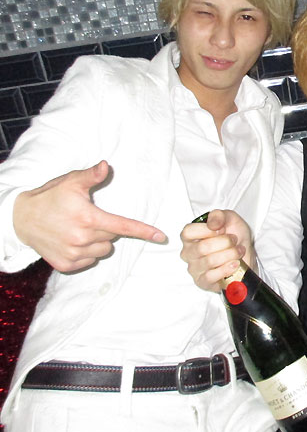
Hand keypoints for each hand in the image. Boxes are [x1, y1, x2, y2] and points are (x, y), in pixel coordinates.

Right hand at [12, 160, 166, 272]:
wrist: (20, 219)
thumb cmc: (49, 197)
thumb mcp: (71, 182)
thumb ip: (92, 176)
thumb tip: (107, 166)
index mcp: (88, 218)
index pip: (123, 226)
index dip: (144, 231)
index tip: (161, 236)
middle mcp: (82, 239)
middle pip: (113, 236)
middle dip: (107, 227)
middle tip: (88, 217)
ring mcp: (74, 254)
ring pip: (103, 250)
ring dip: (98, 241)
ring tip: (79, 229)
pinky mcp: (66, 265)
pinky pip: (89, 260)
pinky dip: (85, 252)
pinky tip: (71, 241)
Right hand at [180, 209, 256, 292]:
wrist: (246, 256)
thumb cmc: (234, 237)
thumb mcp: (230, 219)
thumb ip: (219, 215)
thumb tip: (212, 224)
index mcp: (190, 237)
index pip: (188, 232)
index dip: (207, 230)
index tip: (221, 229)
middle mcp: (189, 253)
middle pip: (202, 248)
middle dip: (225, 242)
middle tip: (234, 240)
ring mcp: (194, 268)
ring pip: (210, 261)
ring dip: (230, 254)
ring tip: (239, 251)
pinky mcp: (203, 282)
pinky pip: (211, 276)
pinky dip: (226, 269)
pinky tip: (235, 264)